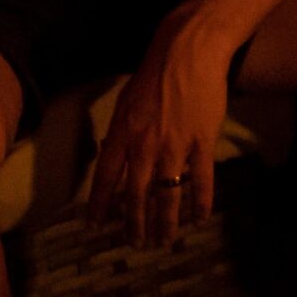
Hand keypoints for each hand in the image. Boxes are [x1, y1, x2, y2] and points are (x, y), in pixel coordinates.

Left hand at [87, 16, 229, 246]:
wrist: (189, 52)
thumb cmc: (155, 71)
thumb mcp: (127, 100)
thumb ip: (123, 130)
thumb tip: (116, 153)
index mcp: (122, 132)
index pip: (105, 176)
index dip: (100, 203)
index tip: (95, 226)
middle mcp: (145, 144)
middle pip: (136, 193)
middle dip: (134, 222)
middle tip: (135, 245)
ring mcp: (175, 145)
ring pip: (167, 193)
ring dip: (165, 221)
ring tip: (164, 241)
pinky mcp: (202, 143)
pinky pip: (201, 181)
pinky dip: (200, 203)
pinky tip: (199, 219)